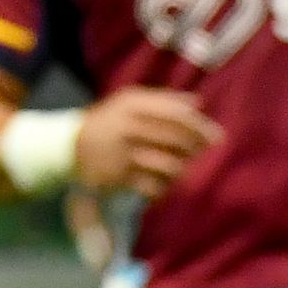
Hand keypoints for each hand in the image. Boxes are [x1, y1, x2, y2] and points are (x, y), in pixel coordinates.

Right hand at [75, 88, 220, 198]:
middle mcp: (127, 126)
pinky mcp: (119, 177)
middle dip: (195, 149)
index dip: (201, 126)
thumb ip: (164, 100)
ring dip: (182, 169)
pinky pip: (156, 186)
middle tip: (199, 153)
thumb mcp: (130, 102)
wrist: (70, 146)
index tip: (217, 136)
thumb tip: (198, 103)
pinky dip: (165, 187)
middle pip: (178, 140)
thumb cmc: (110, 121)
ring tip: (180, 167)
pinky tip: (164, 183)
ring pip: (171, 165)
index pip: (177, 114)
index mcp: (131, 104)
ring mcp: (123, 153)